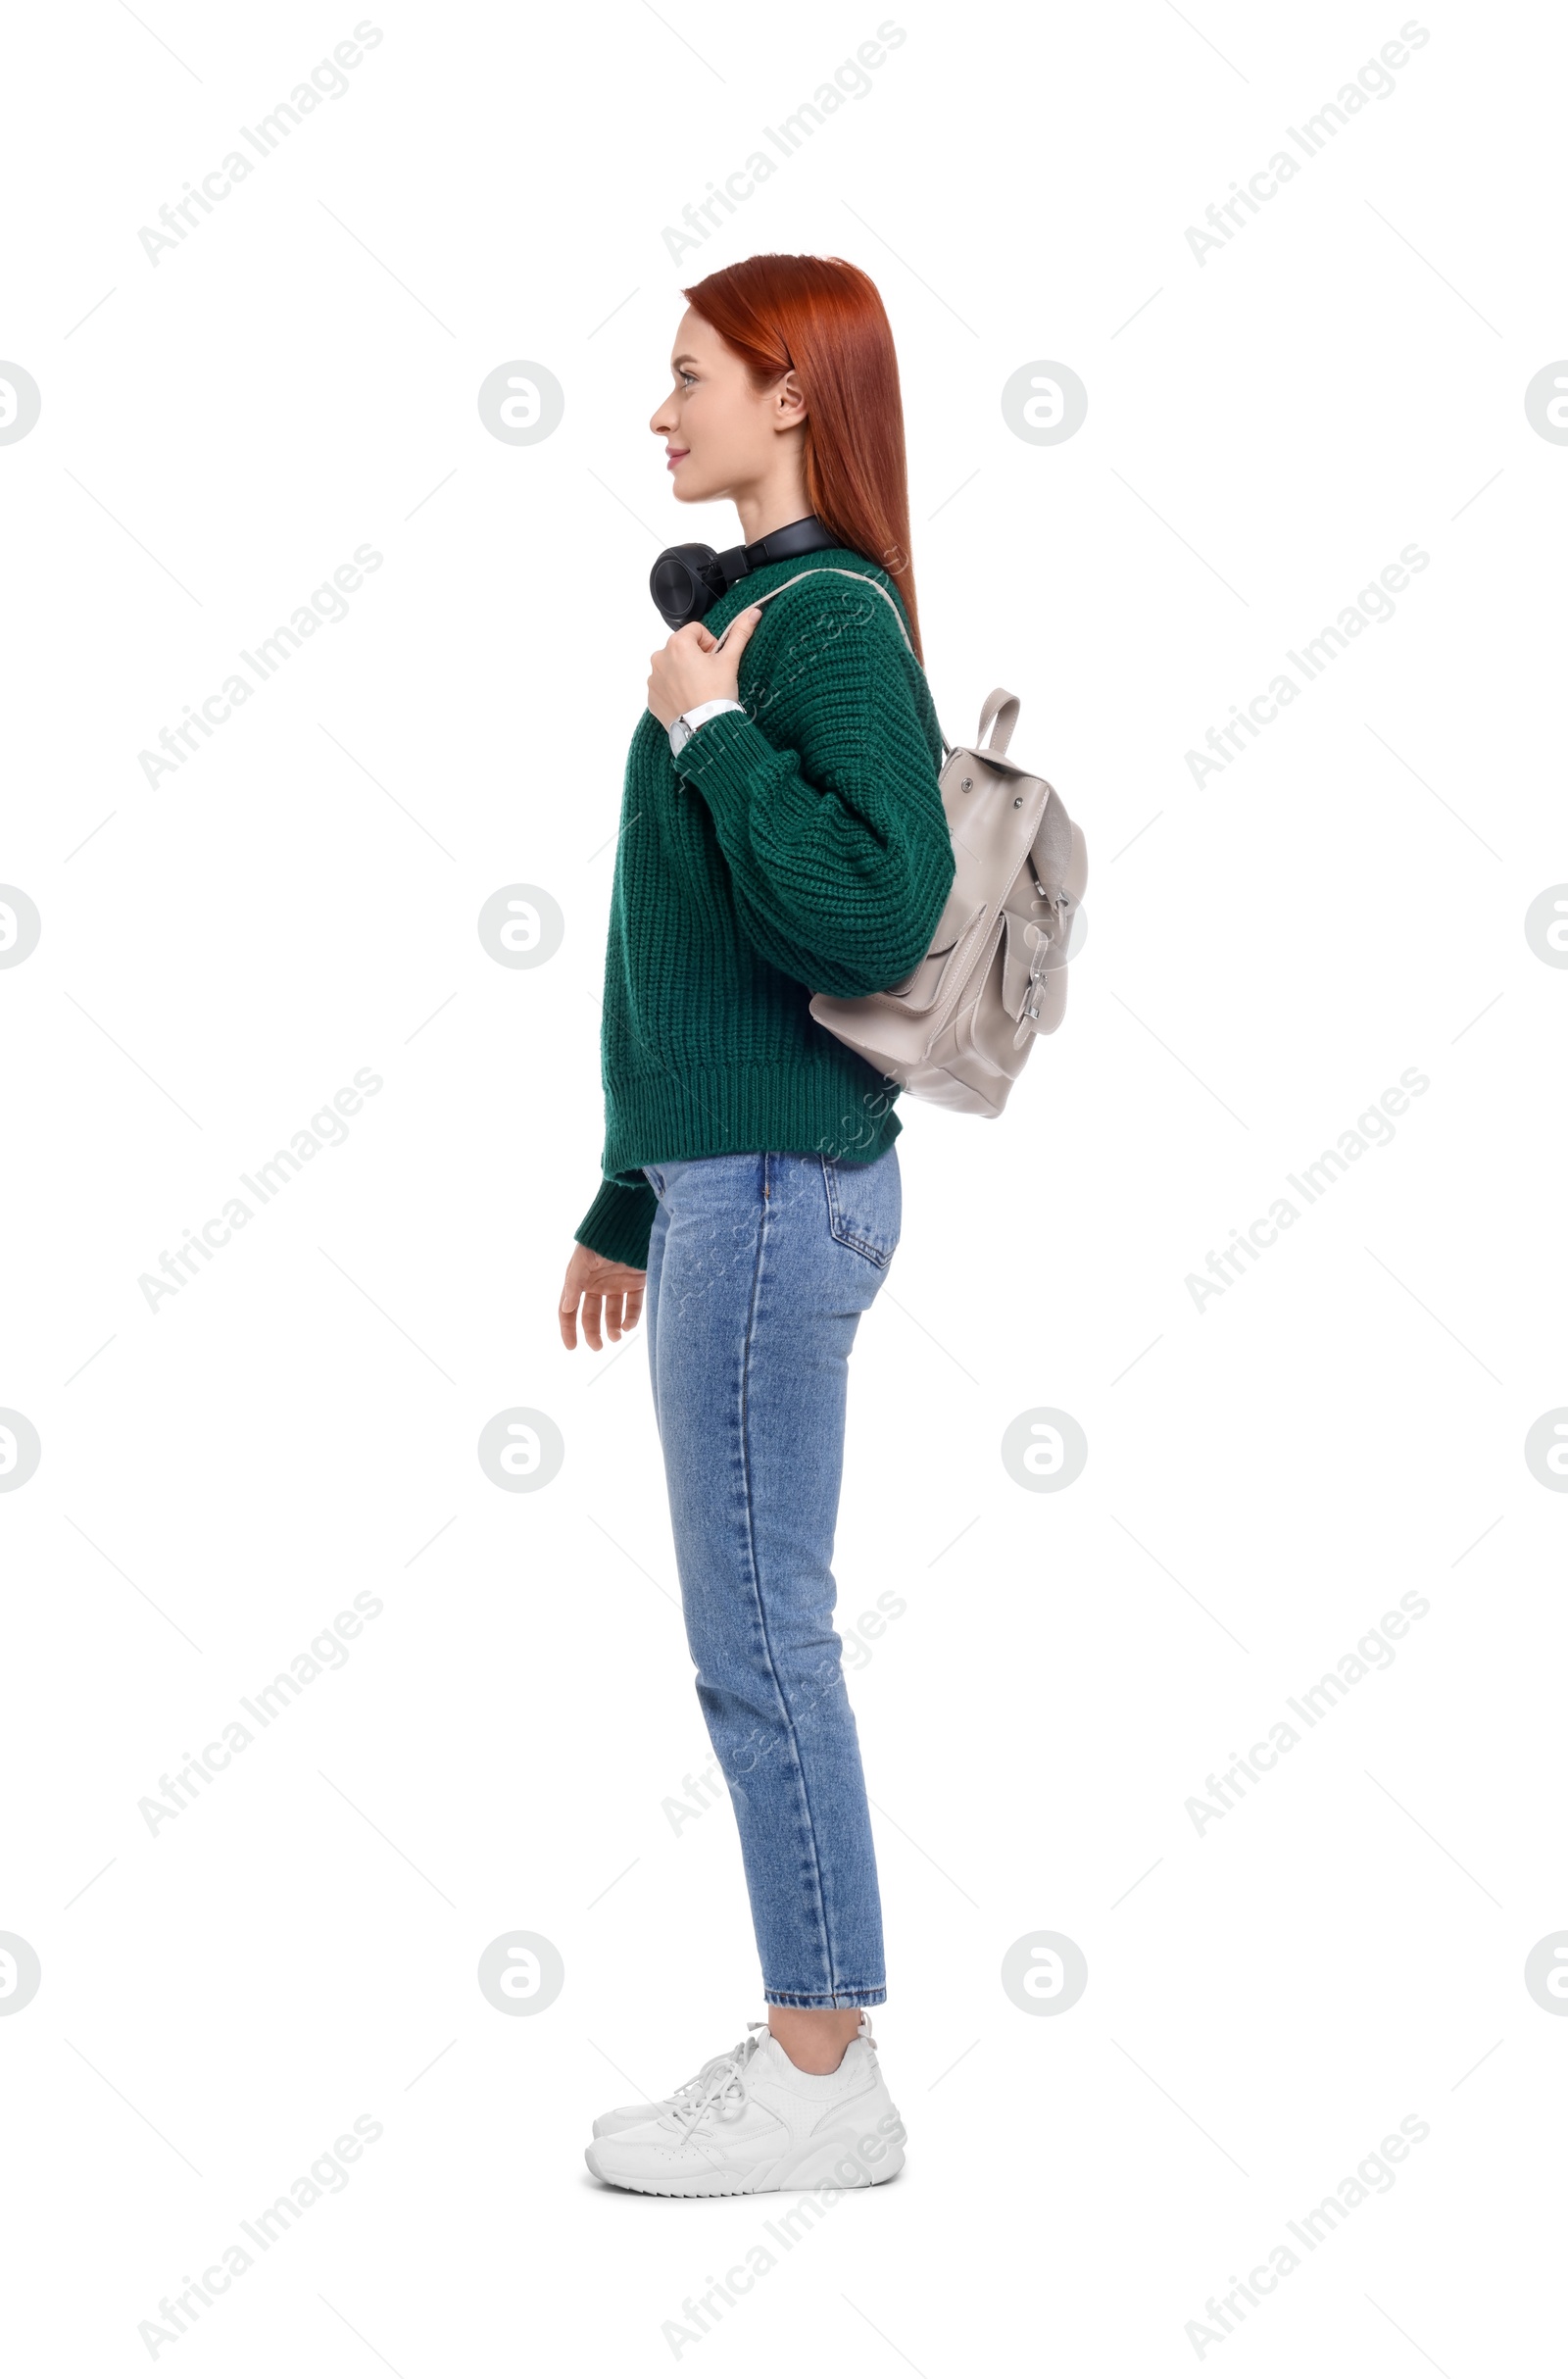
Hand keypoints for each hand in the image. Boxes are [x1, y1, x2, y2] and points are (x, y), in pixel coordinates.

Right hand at [559, 1241, 645, 1351]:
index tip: (572, 1346)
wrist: (631, 1223)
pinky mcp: (636, 1283)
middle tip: (597, 1347)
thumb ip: (574, 1283)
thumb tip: (566, 1307)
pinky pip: (632, 1307)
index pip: (569, 1309)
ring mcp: (616, 1284)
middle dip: (592, 1333)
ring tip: (616, 1337)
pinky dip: (630, 1319)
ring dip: (612, 1328)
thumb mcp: (584, 1259)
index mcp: (579, 1280)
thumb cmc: (602, 1239)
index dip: (568, 1328)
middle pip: (591, 1316)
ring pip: (612, 1314)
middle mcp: (596, 1284)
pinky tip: (628, 1326)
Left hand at [646, 607, 761, 729]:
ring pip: (672, 667)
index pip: (696, 631)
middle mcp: (660, 658)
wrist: (705, 729)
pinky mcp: (651, 697)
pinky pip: (664, 686)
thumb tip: (752, 612)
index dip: (710, 644)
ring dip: (684, 673)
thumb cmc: (716, 695)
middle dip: (695, 658)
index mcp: (677, 644)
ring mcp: (653, 679)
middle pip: (683, 648)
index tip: (715, 661)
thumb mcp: (730, 661)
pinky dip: (674, 690)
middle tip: (709, 677)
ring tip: (698, 690)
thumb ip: (740, 633)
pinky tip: (688, 700)